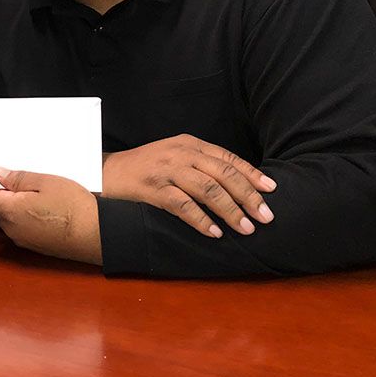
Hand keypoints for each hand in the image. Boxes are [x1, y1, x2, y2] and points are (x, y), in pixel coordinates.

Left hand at [0, 167, 101, 264]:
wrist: (96, 237)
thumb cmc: (73, 206)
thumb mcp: (46, 182)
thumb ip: (18, 179)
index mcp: (10, 209)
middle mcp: (10, 227)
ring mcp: (21, 238)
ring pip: (5, 215)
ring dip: (4, 203)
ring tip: (13, 185)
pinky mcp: (33, 243)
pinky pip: (18, 223)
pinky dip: (17, 212)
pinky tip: (30, 203)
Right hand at [102, 134, 276, 237]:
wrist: (105, 172)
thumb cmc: (142, 168)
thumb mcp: (172, 157)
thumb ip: (199, 165)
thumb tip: (234, 184)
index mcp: (188, 144)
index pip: (227, 158)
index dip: (251, 174)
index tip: (271, 190)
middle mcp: (180, 154)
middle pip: (223, 174)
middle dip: (248, 196)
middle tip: (265, 216)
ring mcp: (166, 171)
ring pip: (208, 190)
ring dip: (230, 210)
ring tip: (246, 228)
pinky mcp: (153, 189)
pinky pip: (183, 206)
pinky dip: (201, 220)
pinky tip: (214, 232)